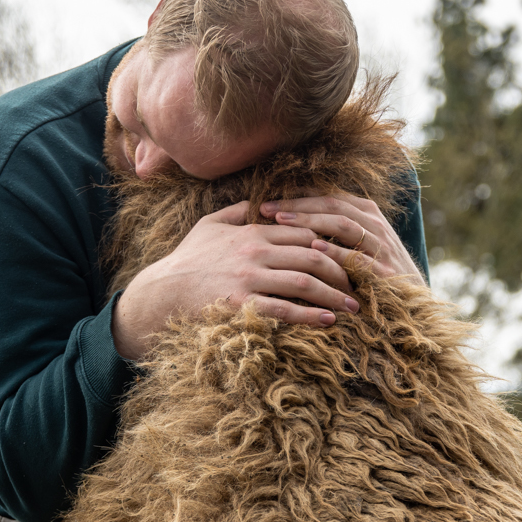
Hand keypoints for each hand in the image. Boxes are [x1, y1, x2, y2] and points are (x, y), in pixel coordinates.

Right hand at [113, 201, 359, 359]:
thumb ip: (238, 211)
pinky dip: (311, 315)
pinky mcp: (242, 305)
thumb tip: (264, 201)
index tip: (351, 257)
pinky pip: (285, 310)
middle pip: (313, 256)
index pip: (305, 232)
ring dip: (334, 295)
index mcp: (252, 230)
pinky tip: (329, 321)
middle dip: (343, 271)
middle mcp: (254, 251)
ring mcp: (248, 278)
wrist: (160, 294)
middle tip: (362, 285)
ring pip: (305, 282)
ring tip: (353, 306)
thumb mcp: (210, 226)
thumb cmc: (187, 260)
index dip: (333, 244)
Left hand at [259, 195, 418, 283]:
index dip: (297, 196)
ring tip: (282, 222)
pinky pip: (356, 256)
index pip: (328, 195)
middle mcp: (376, 225)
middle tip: (266, 209)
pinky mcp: (384, 270)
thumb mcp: (356, 246)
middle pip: (332, 204)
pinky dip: (334, 251)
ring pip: (343, 223)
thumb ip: (333, 230)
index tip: (266, 201)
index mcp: (367, 214)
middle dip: (297, 205)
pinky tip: (313, 249)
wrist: (411, 304)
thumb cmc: (374, 275)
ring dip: (310, 221)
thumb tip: (292, 220)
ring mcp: (382, 246)